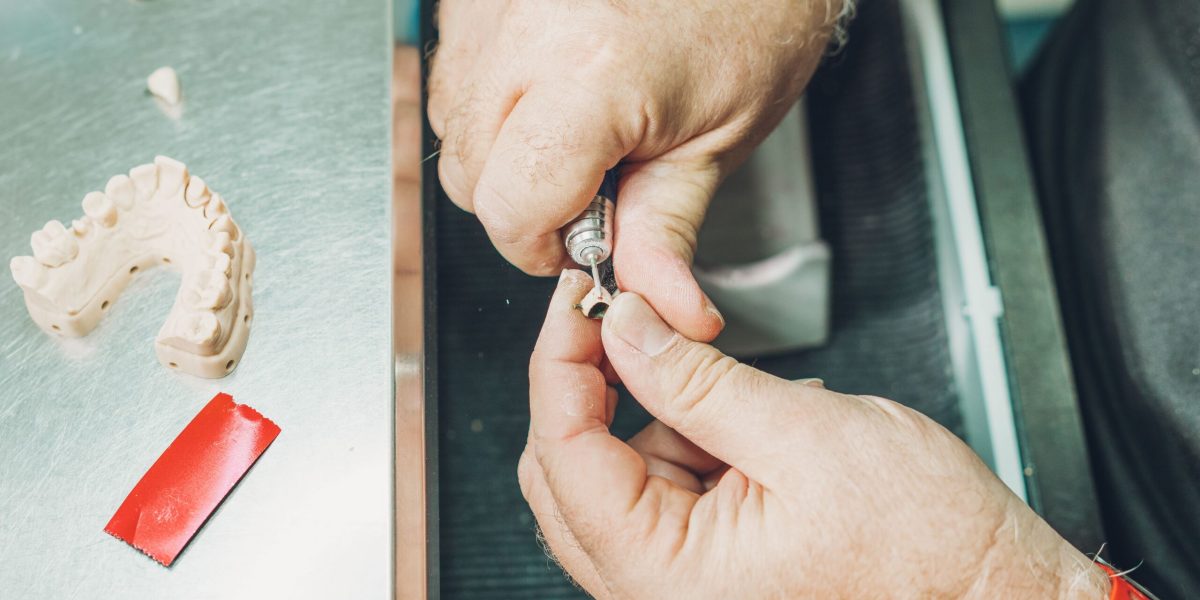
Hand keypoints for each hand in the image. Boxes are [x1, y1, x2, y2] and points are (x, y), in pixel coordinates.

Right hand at [428, 0, 842, 340]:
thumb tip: (657, 305)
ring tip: (573, 126)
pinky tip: (548, 85)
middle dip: (519, 201)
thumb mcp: (719, 141)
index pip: (510, 208)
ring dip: (498, 147)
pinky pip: (454, 68)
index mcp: (592, 75)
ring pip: (449, 121)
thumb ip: (666, 231)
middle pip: (465, 173)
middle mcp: (528, 30)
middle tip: (587, 184)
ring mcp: (495, 3)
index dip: (541, 246)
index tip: (578, 242)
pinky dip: (491, 94)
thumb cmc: (751, 17)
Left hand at [519, 270, 1111, 597]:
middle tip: (636, 322)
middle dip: (600, 386)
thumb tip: (624, 330)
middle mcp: (657, 595)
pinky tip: (750, 432)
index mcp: (666, 577)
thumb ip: (696, 380)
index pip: (563, 454)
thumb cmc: (928, 551)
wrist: (994, 597)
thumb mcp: (804, 435)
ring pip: (614, 475)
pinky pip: (660, 491)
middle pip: (569, 471)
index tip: (577, 301)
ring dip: (660, 417)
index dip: (561, 361)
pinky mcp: (703, 571)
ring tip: (749, 405)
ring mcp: (677, 587)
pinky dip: (690, 444)